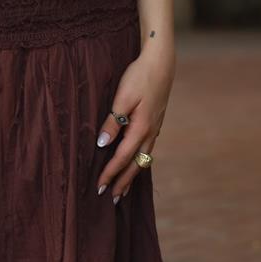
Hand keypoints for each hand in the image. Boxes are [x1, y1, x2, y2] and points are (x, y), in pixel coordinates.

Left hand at [94, 49, 173, 202]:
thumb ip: (112, 122)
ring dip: (131, 175)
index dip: (110, 173)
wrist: (161, 62)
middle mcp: (150, 133)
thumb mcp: (122, 97)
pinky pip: (146, 149)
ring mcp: (155, 129)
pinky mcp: (156, 123)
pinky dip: (137, 162)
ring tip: (122, 189)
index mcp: (141, 128)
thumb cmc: (139, 77)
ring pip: (142, 159)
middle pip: (135, 165)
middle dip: (123, 182)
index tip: (99, 186)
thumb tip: (102, 145)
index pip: (122, 157)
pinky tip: (133, 164)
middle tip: (111, 199)